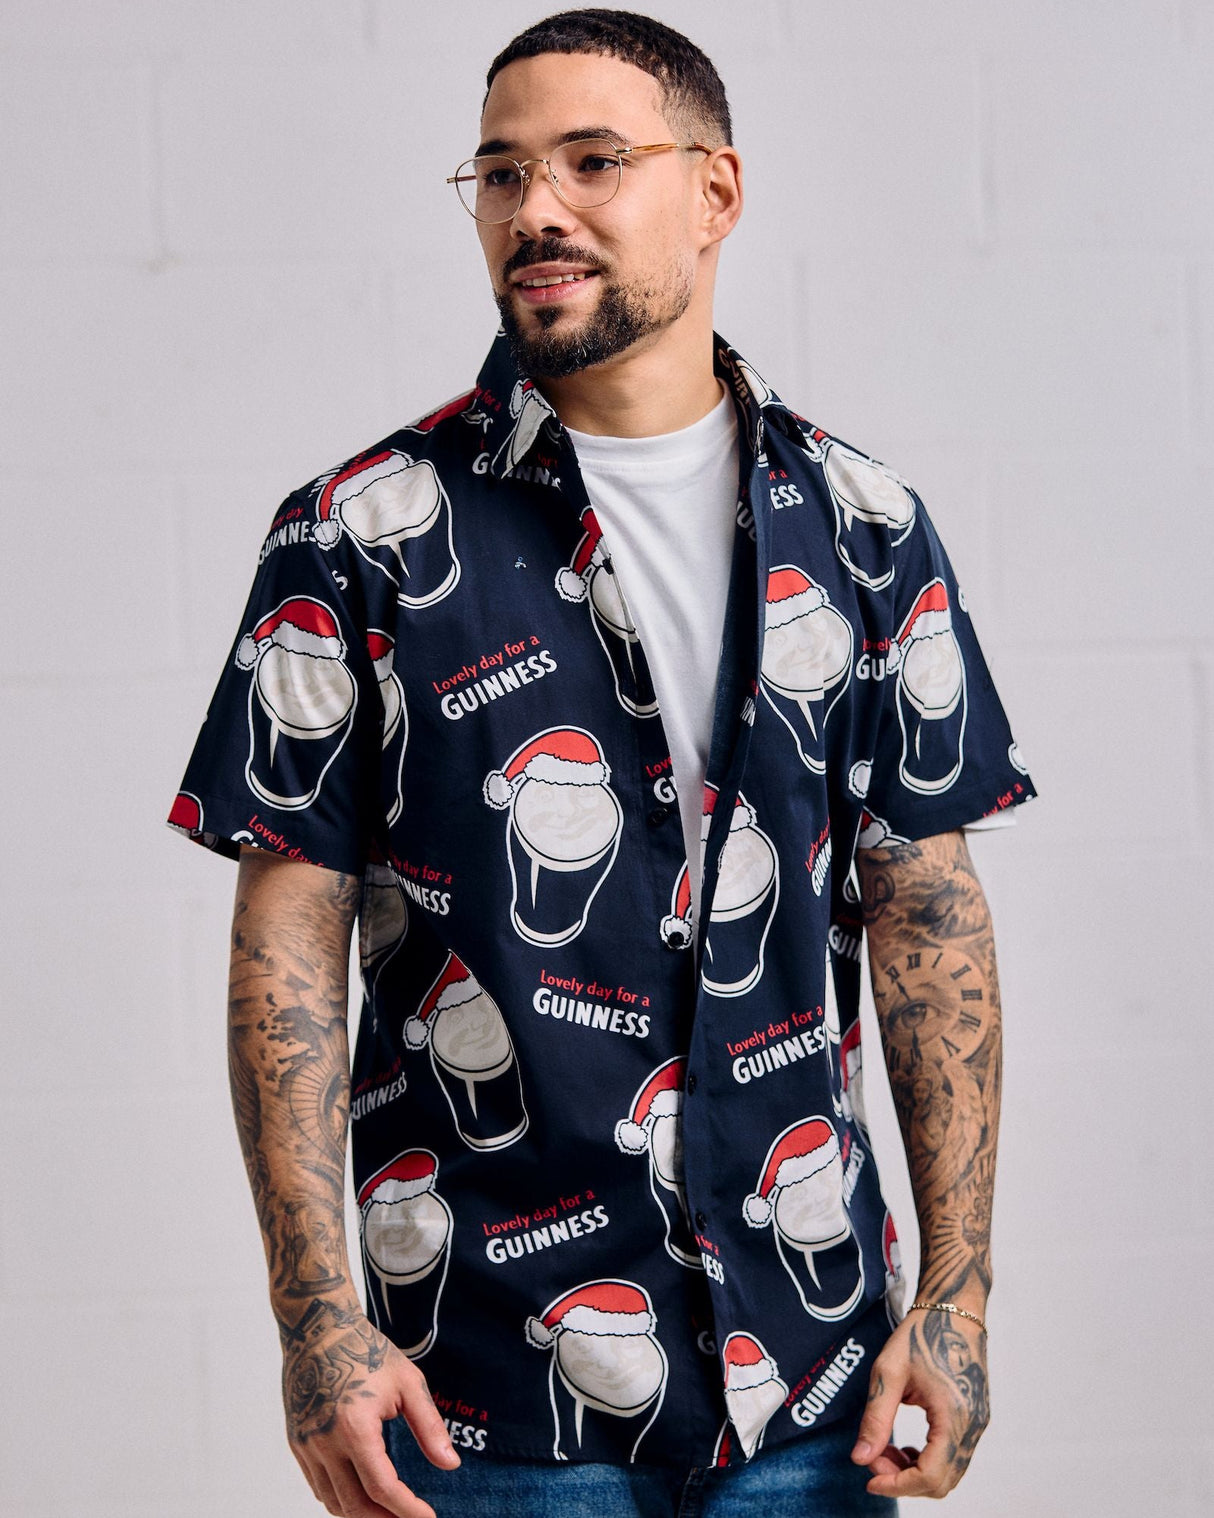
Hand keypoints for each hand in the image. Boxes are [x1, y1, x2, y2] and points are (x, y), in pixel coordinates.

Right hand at [280, 1298, 458, 1516]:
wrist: (317, 1327)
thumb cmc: (365, 1349)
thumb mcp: (407, 1383)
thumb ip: (429, 1427)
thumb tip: (451, 1464)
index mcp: (354, 1428)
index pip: (382, 1489)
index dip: (407, 1511)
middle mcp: (324, 1443)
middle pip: (355, 1505)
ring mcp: (306, 1446)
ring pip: (332, 1501)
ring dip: (360, 1514)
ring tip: (388, 1511)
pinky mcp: (296, 1443)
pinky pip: (317, 1485)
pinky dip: (340, 1498)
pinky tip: (361, 1494)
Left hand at [851, 1309, 989, 1498]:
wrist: (954, 1310)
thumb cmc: (921, 1334)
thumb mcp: (888, 1373)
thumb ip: (875, 1419)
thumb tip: (860, 1459)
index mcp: (954, 1416)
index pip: (930, 1476)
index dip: (897, 1485)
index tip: (869, 1479)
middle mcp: (973, 1427)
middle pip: (941, 1482)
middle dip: (903, 1480)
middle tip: (873, 1458)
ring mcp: (978, 1425)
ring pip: (948, 1473)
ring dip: (914, 1472)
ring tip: (884, 1451)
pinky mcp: (975, 1420)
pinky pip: (953, 1457)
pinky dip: (928, 1461)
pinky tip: (905, 1447)